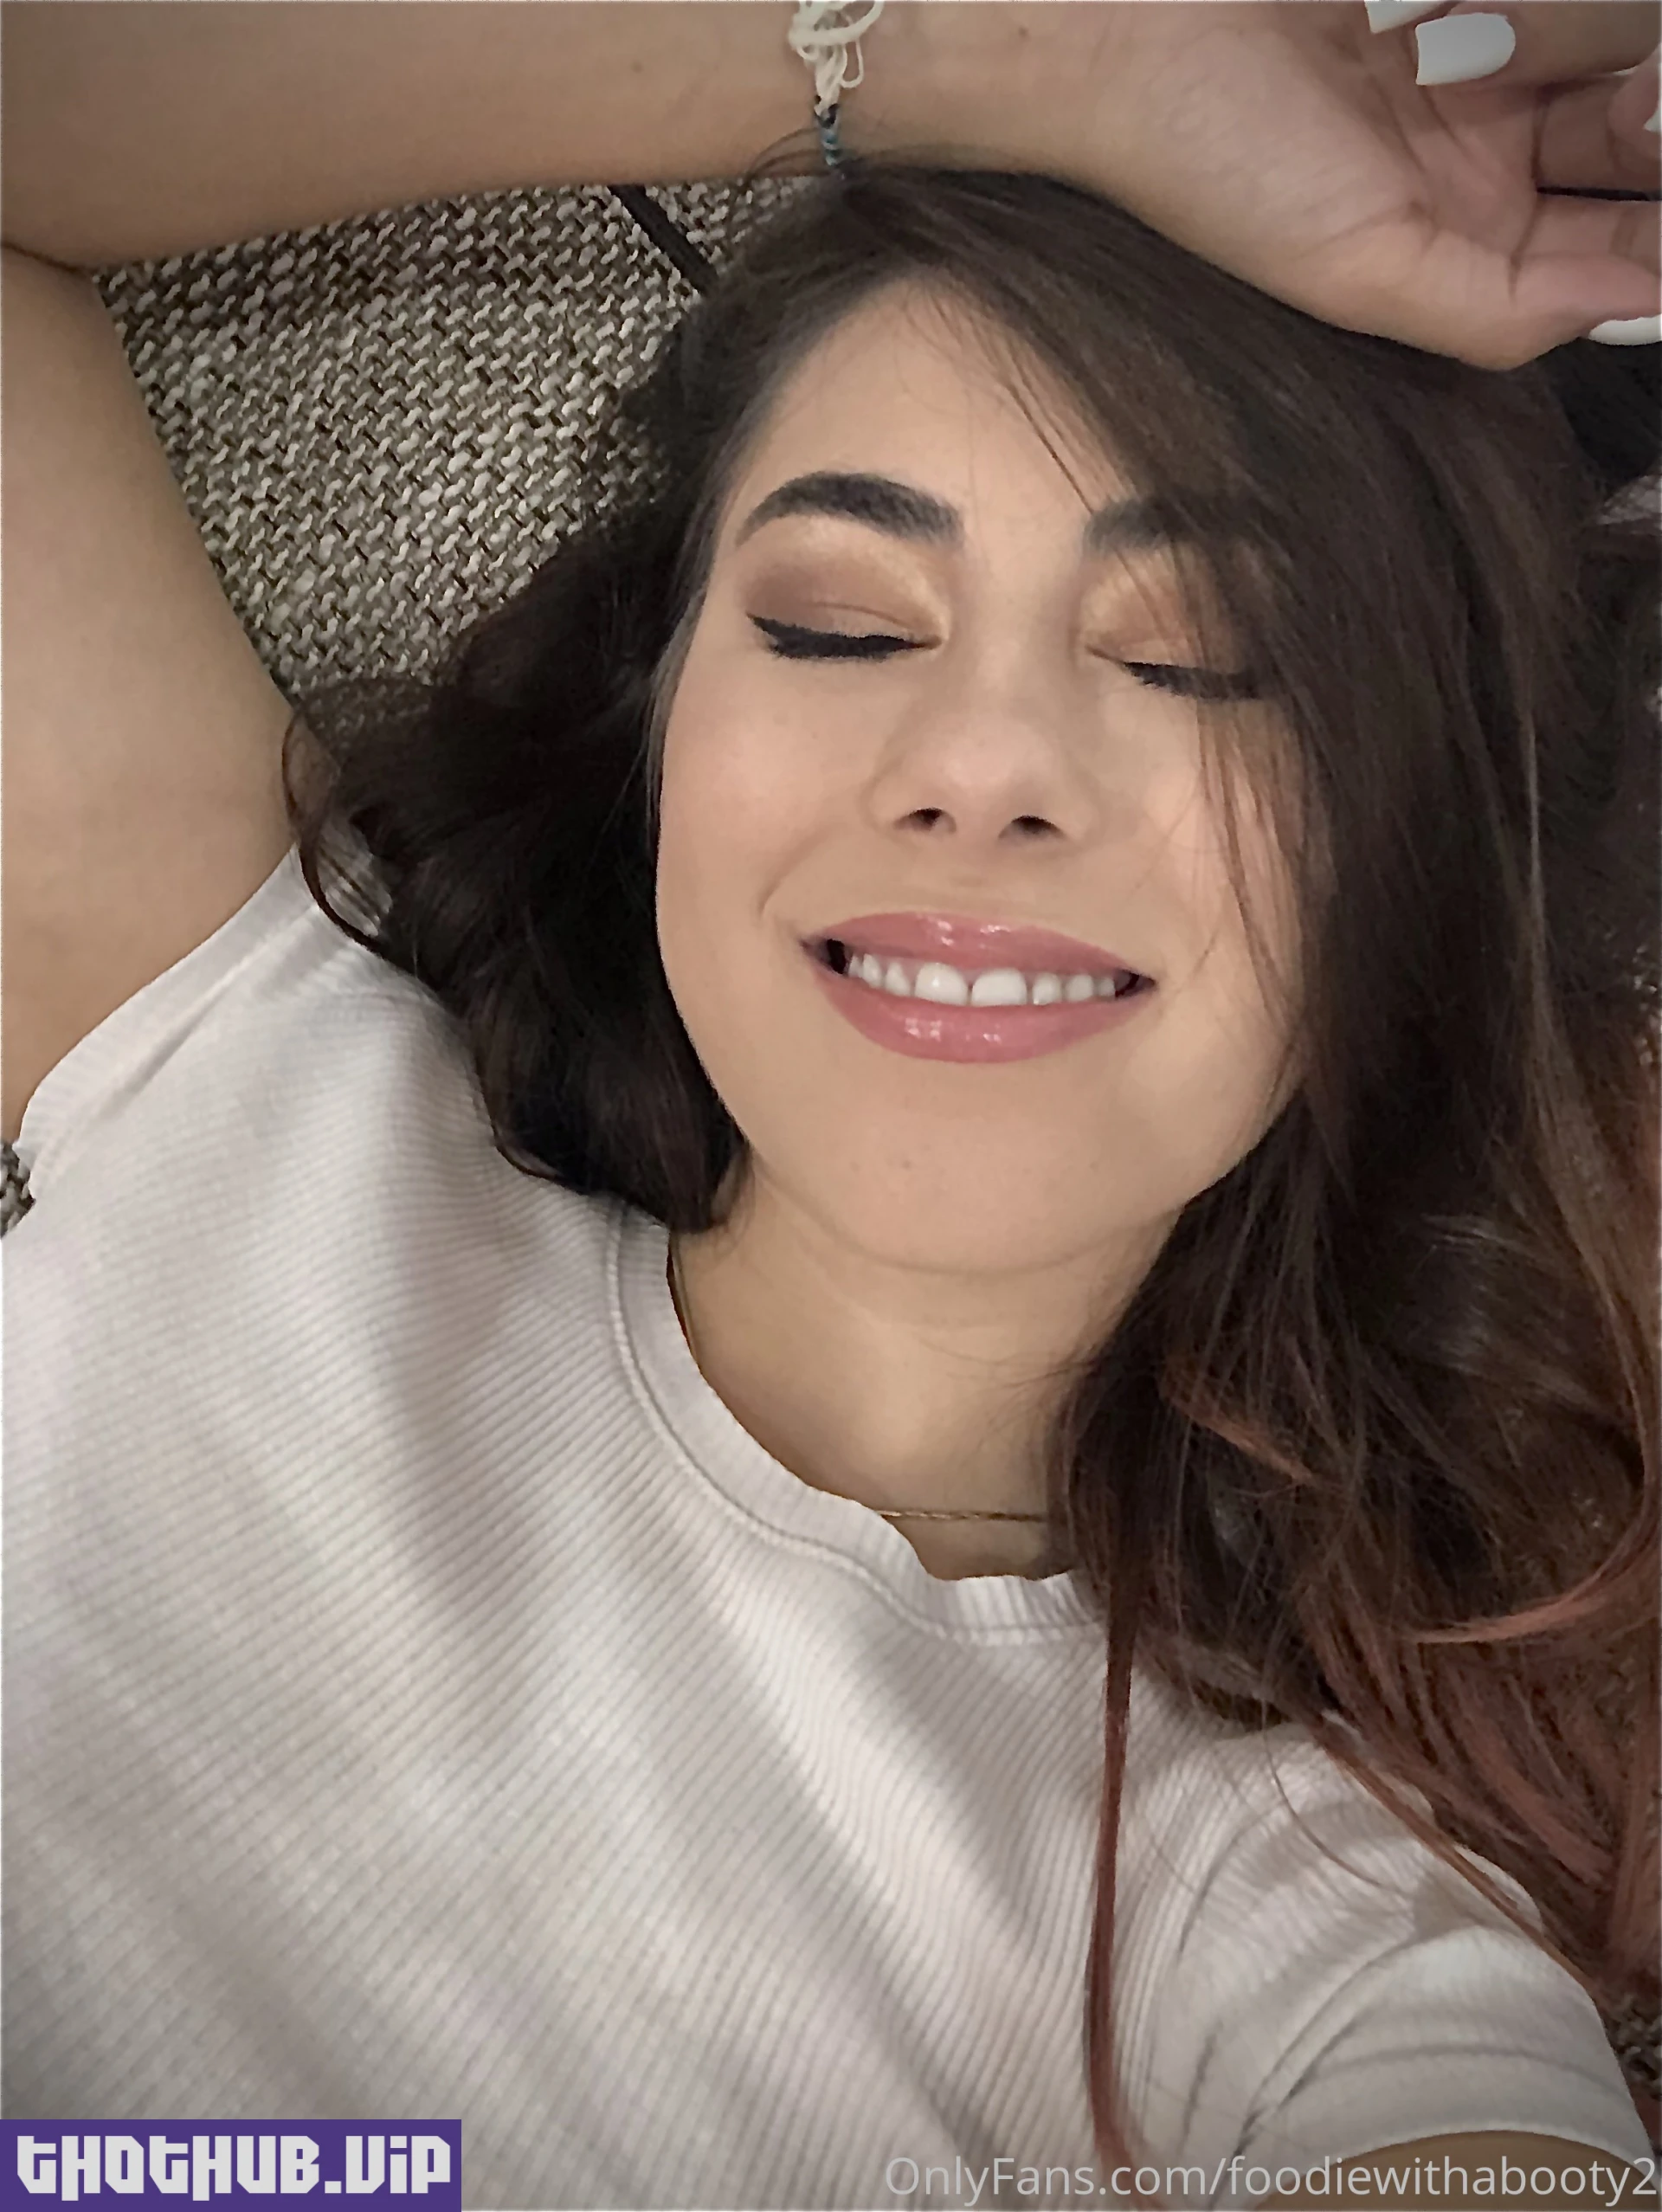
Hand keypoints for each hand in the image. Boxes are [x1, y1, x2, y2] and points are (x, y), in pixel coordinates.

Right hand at [956, 1, 1659, 368]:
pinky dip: (1552, 8)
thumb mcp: (1358, 273)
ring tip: (1532, 60)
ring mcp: (1491, 41)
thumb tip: (1641, 306)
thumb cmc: (1214, 166)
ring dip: (1606, 41)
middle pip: (1637, 137)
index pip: (1625, 241)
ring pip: (1612, 42)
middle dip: (1652, 120)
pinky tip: (1492, 18)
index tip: (1661, 195)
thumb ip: (1499, 311)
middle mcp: (1496, 141)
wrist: (1116, 31)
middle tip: (1636, 106)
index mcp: (1477, 234)